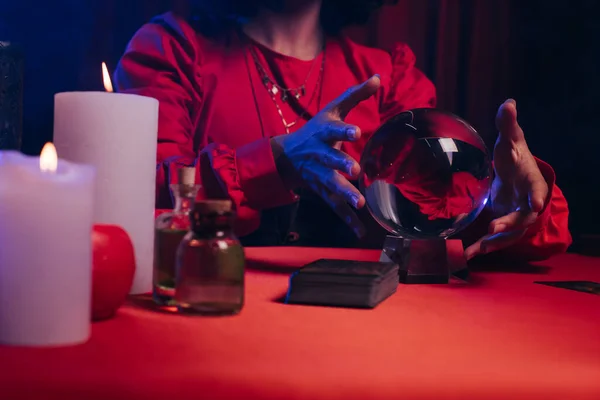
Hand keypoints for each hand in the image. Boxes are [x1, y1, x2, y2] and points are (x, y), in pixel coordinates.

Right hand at [271, 75, 380, 236]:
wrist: (286, 157)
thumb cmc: (315, 130)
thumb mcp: (332, 109)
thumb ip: (355, 95)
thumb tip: (377, 77)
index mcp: (323, 133)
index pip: (333, 130)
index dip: (344, 130)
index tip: (357, 131)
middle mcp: (319, 155)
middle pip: (330, 160)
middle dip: (341, 164)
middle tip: (354, 169)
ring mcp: (319, 175)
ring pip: (330, 185)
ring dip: (344, 193)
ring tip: (358, 202)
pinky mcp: (322, 191)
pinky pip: (334, 206)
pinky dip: (346, 220)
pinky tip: (359, 231)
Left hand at [465, 99, 547, 259]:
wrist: (516, 175)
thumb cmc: (515, 158)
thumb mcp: (510, 141)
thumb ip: (508, 125)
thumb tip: (508, 103)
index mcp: (532, 182)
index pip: (537, 190)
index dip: (536, 197)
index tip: (535, 204)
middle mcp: (527, 203)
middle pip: (523, 218)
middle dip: (509, 225)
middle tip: (493, 229)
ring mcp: (515, 217)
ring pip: (509, 235)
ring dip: (493, 244)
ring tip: (474, 251)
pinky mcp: (503, 226)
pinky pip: (495, 240)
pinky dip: (482, 247)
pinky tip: (465, 254)